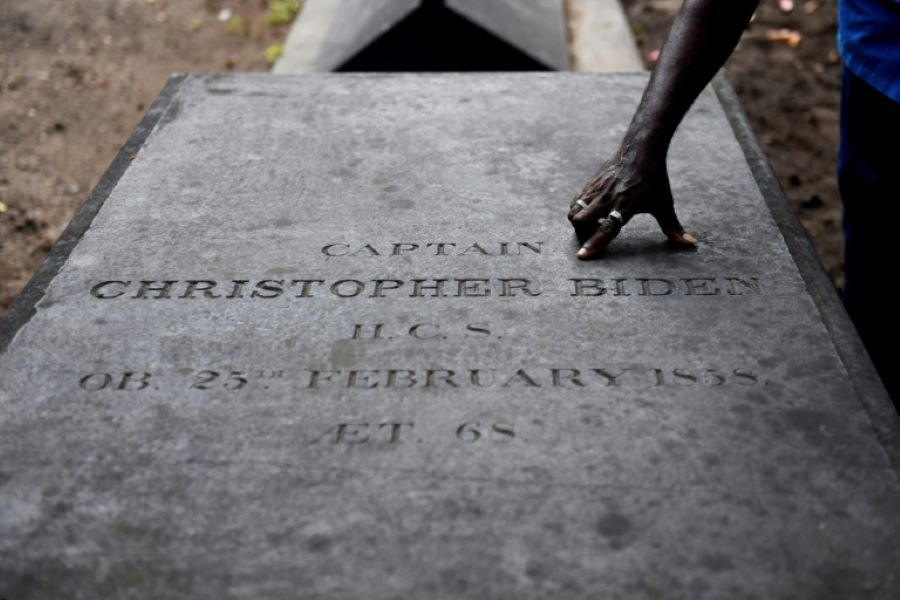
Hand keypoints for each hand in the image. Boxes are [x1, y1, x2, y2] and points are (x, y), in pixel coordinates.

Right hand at [567, 153, 696, 258]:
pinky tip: (590, 211)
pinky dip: (578, 210)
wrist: (641, 148)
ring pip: (574, 210)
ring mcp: (596, 189)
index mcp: (626, 205)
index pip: (607, 228)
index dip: (594, 244)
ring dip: (578, 222)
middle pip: (581, 220)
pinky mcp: (590, 183)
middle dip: (582, 234)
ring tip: (591, 223)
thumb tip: (689, 243)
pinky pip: (576, 201)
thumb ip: (672, 226)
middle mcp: (607, 198)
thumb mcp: (664, 203)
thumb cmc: (654, 178)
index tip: (582, 256)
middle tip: (592, 236)